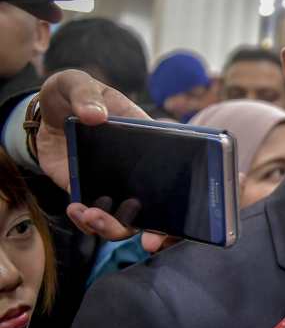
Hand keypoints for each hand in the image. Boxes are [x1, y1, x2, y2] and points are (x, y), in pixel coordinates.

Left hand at [35, 69, 178, 249]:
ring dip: (113, 228)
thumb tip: (95, 116)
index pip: (184, 174)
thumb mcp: (78, 83)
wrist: (45, 112)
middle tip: (149, 243)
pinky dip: (86, 223)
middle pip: (164, 212)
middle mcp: (141, 172)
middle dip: (161, 234)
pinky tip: (75, 210)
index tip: (193, 217)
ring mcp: (117, 187)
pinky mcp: (91, 194)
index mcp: (153, 143)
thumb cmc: (73, 94)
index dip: (196, 200)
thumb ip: (87, 94)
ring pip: (128, 223)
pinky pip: (95, 219)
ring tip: (90, 215)